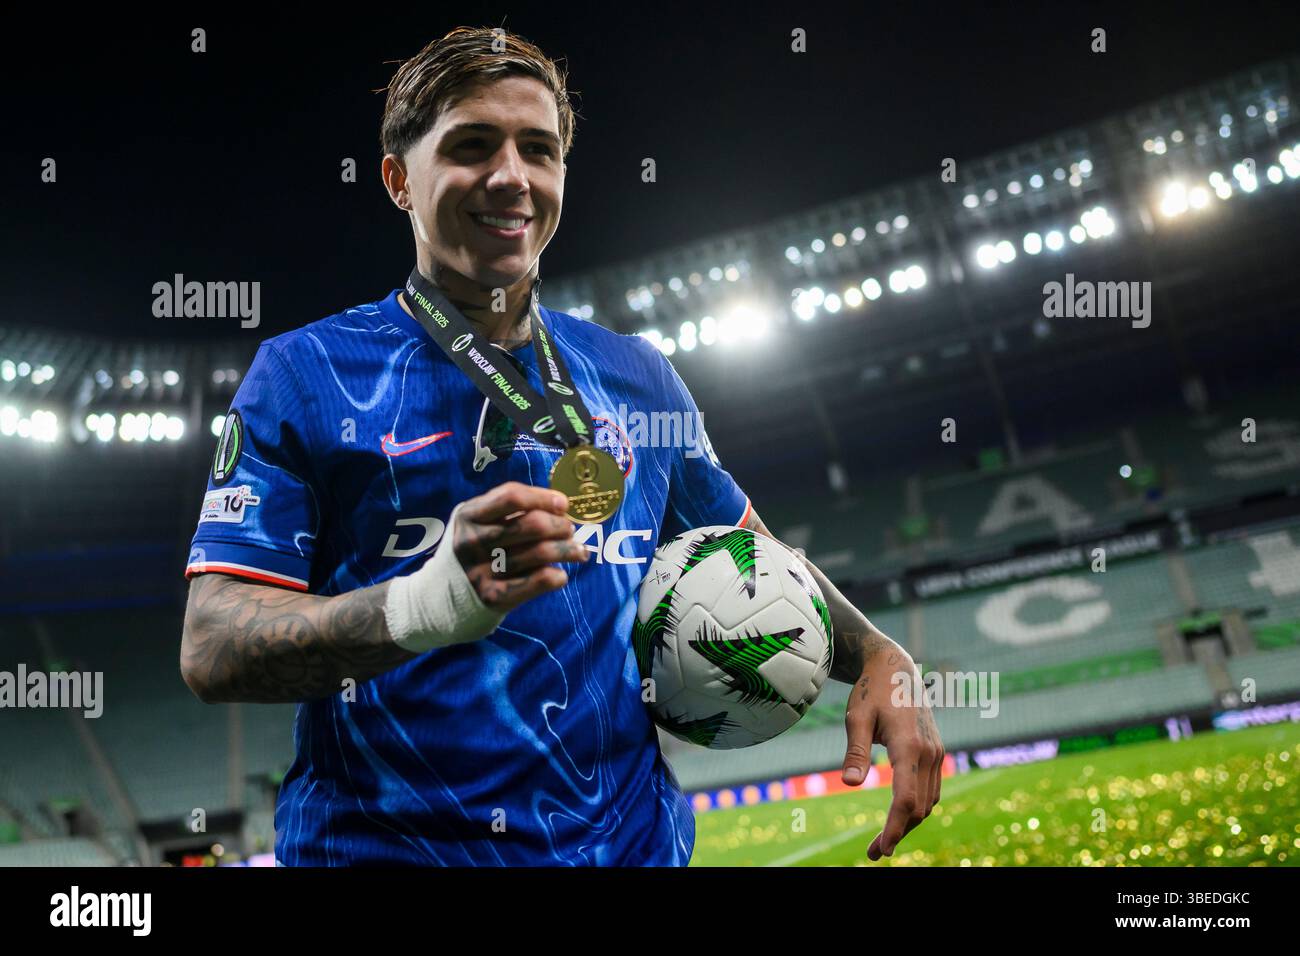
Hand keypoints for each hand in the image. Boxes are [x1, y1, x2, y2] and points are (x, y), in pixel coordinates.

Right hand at [451, 481, 589, 612]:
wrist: (436, 600)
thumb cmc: (469, 553)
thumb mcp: (474, 523)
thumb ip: (506, 511)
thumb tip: (558, 505)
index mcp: (469, 515)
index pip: (513, 496)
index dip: (544, 497)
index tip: (563, 504)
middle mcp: (473, 541)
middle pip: (534, 524)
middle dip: (561, 526)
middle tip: (569, 530)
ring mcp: (482, 570)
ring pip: (541, 553)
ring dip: (569, 550)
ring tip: (579, 552)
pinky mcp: (493, 597)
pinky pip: (539, 581)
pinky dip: (557, 576)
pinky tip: (560, 575)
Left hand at [841, 649, 944, 860]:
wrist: (896, 668)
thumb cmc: (872, 691)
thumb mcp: (856, 717)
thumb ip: (854, 751)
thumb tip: (848, 784)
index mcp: (909, 745)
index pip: (905, 799)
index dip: (894, 828)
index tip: (882, 849)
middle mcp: (929, 752)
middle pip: (919, 807)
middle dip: (899, 832)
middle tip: (874, 852)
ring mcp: (936, 752)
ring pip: (928, 801)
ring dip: (909, 823)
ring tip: (883, 840)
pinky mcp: (936, 752)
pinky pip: (931, 789)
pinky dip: (917, 807)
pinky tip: (899, 816)